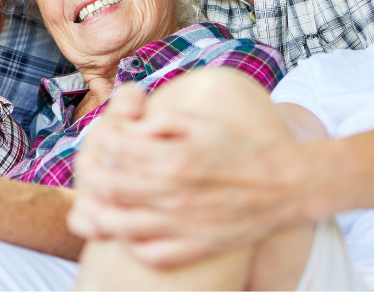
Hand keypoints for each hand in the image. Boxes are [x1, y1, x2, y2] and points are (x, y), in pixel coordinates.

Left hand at [68, 70, 322, 266]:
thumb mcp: (202, 123)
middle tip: (87, 171)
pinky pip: (150, 252)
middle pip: (111, 188)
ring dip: (99, 214)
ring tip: (92, 205)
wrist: (286, 184)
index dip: (99, 142)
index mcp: (176, 158)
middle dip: (90, 177)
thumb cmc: (241, 147)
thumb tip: (131, 127)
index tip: (97, 138)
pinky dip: (131, 243)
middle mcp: (176, 194)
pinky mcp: (196, 246)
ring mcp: (184, 225)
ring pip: (122, 226)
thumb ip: (162, 122)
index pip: (117, 151)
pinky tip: (127, 231)